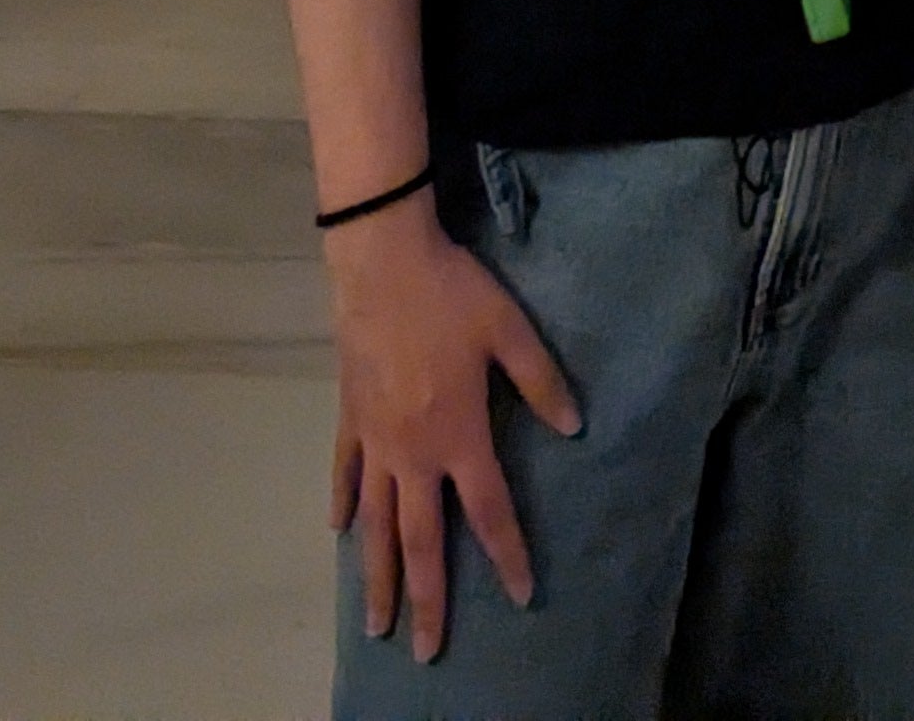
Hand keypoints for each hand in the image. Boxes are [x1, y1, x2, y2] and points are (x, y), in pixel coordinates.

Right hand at [325, 190, 580, 662]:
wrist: (382, 261)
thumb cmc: (451, 293)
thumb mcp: (509, 329)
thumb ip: (541, 381)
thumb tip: (575, 428)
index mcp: (458, 435)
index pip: (488, 511)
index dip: (507, 555)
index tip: (521, 596)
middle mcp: (413, 452)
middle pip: (419, 541)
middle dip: (427, 599)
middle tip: (426, 652)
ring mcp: (375, 440)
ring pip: (374, 524)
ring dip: (376, 576)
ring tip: (378, 623)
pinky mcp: (350, 417)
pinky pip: (344, 472)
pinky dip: (342, 505)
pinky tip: (339, 533)